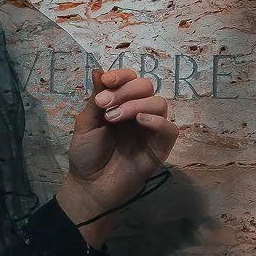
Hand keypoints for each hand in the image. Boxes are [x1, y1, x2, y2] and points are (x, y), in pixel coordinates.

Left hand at [55, 67, 177, 234]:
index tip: (107, 81)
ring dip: (136, 105)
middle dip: (126, 90)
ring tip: (114, 118)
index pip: (130, 79)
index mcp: (120, 103)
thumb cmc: (86, 154)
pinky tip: (139, 122)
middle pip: (146, 86)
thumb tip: (98, 70)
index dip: (122, 75)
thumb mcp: (86, 124)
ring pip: (159, 103)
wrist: (90, 185)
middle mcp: (138, 112)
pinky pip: (170, 129)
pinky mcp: (160, 147)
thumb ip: (95, 98)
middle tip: (104, 105)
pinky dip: (156, 121)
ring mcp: (151, 129)